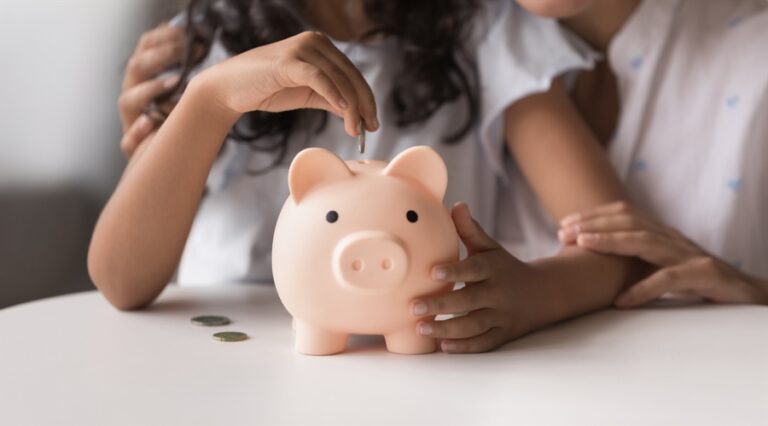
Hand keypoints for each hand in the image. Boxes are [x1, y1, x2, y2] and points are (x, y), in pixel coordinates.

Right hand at [119, 23, 187, 158]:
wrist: (169, 165)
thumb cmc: (181, 125)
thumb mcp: (187, 97)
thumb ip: (189, 74)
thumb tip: (201, 47)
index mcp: (144, 79)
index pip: (144, 49)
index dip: (161, 37)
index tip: (183, 32)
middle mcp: (134, 96)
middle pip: (136, 68)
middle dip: (161, 57)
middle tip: (185, 50)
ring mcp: (131, 121)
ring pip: (128, 100)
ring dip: (150, 90)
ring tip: (174, 83)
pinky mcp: (132, 147)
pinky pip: (128, 140)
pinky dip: (137, 132)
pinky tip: (150, 123)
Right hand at [195, 31, 378, 136]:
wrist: (231, 89)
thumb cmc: (268, 90)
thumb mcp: (308, 95)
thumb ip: (332, 100)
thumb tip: (358, 114)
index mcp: (322, 46)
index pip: (353, 74)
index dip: (367, 99)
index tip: (373, 123)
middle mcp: (315, 41)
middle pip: (350, 75)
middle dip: (364, 105)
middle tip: (370, 129)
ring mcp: (302, 48)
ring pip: (338, 78)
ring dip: (352, 106)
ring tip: (356, 130)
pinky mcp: (289, 60)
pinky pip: (319, 78)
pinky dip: (334, 94)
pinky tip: (344, 111)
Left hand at [410, 203, 542, 352]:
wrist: (543, 293)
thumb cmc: (504, 266)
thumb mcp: (491, 247)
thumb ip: (471, 229)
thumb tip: (456, 205)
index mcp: (493, 268)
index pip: (474, 269)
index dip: (455, 271)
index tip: (431, 271)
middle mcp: (499, 293)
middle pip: (470, 301)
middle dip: (441, 305)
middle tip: (413, 307)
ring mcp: (502, 315)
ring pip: (475, 325)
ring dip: (447, 330)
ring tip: (421, 328)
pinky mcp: (503, 334)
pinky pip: (484, 343)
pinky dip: (465, 347)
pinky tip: (443, 347)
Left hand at [558, 202, 767, 306]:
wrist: (748, 294)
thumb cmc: (699, 281)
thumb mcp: (663, 264)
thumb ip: (636, 258)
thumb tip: (595, 260)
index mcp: (662, 234)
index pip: (624, 214)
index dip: (593, 216)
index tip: (564, 224)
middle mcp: (672, 238)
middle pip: (629, 222)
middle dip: (593, 224)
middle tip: (563, 233)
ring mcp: (688, 255)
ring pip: (644, 241)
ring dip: (610, 242)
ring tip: (583, 246)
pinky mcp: (703, 276)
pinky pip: (669, 280)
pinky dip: (643, 289)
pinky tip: (621, 300)